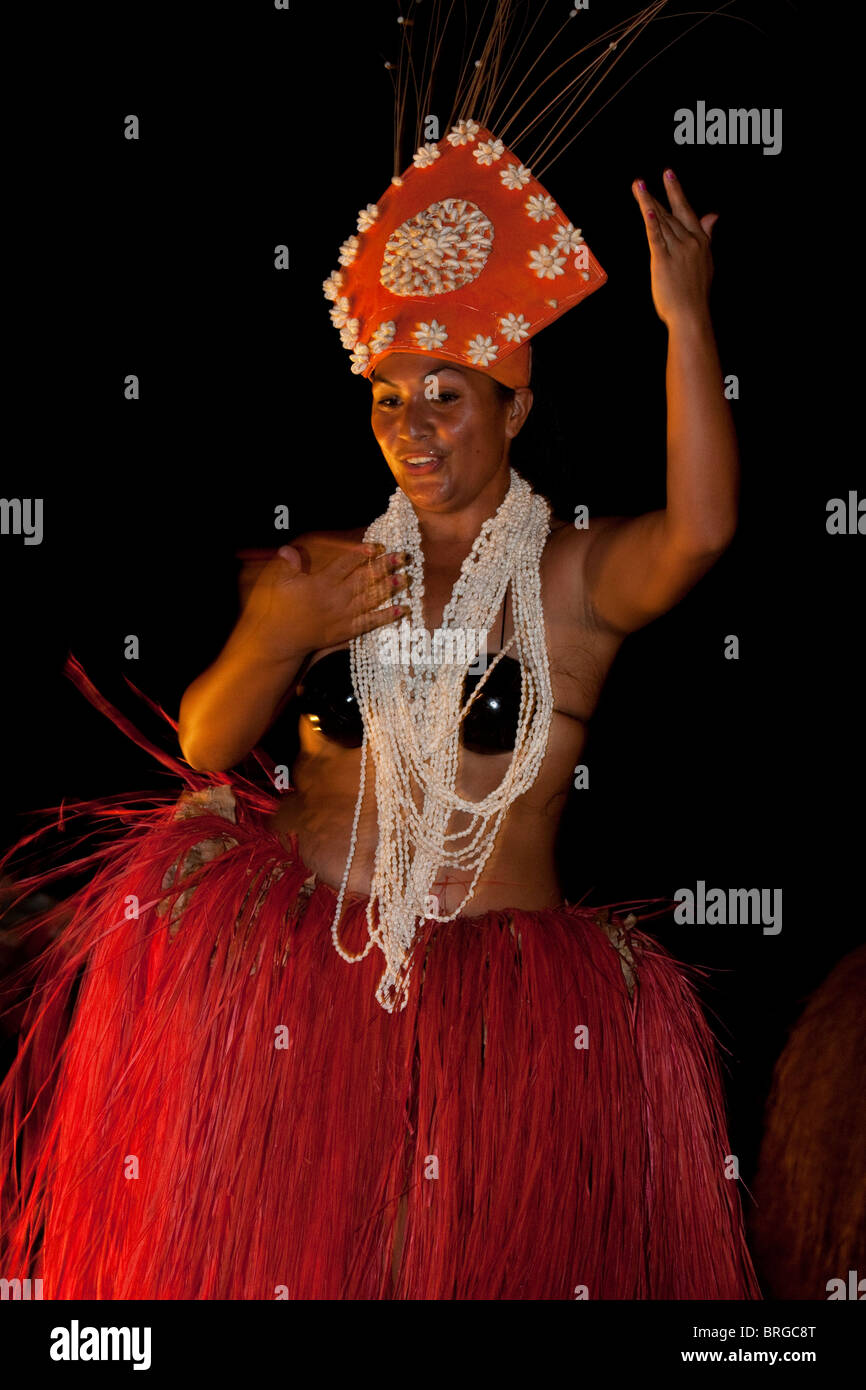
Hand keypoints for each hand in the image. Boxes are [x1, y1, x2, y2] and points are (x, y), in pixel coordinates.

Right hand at [234, 539, 409, 661]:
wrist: (284, 639)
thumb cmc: (282, 609)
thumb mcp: (281, 584)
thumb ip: (289, 565)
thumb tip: (288, 548)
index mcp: (322, 583)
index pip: (345, 564)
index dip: (361, 554)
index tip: (376, 546)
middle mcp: (336, 597)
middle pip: (364, 579)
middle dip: (384, 567)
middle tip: (402, 557)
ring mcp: (344, 615)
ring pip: (371, 598)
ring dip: (390, 588)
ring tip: (406, 578)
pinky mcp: (347, 630)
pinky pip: (371, 622)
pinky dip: (387, 616)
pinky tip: (403, 609)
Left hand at [632, 169, 718, 327]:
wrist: (691, 314)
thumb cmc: (696, 293)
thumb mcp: (707, 260)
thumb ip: (707, 235)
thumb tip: (713, 215)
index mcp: (700, 242)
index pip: (687, 212)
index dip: (677, 193)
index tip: (670, 176)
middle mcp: (690, 242)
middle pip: (674, 212)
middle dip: (667, 190)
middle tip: (660, 171)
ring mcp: (677, 250)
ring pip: (661, 220)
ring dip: (649, 201)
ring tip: (638, 185)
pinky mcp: (663, 261)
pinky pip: (656, 237)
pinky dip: (652, 223)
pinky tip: (647, 209)